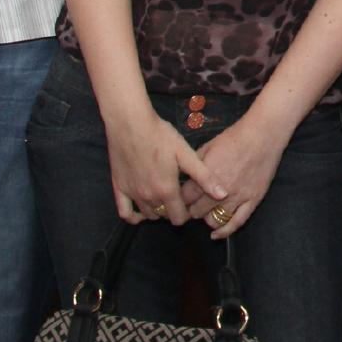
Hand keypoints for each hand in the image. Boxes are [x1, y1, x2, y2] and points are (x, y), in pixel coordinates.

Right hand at [103, 106, 223, 226]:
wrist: (131, 124)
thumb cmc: (161, 136)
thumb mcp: (186, 154)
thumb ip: (204, 177)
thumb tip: (223, 195)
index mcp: (167, 190)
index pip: (179, 218)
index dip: (187, 214)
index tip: (191, 203)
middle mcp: (149, 197)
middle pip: (164, 216)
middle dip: (173, 210)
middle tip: (178, 196)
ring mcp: (132, 194)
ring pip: (148, 214)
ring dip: (158, 210)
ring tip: (164, 197)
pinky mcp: (119, 188)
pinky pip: (124, 213)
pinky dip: (133, 217)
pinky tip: (141, 211)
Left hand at [180, 116, 291, 239]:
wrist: (263, 135)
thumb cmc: (235, 137)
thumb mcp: (208, 146)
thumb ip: (195, 164)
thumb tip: (185, 176)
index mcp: (207, 175)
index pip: (185, 197)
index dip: (179, 199)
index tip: (178, 199)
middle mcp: (220, 190)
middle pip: (197, 211)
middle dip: (191, 209)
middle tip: (190, 206)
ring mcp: (238, 197)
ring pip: (214, 219)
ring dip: (206, 218)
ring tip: (204, 213)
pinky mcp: (253, 200)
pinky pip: (237, 222)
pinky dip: (225, 231)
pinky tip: (216, 235)